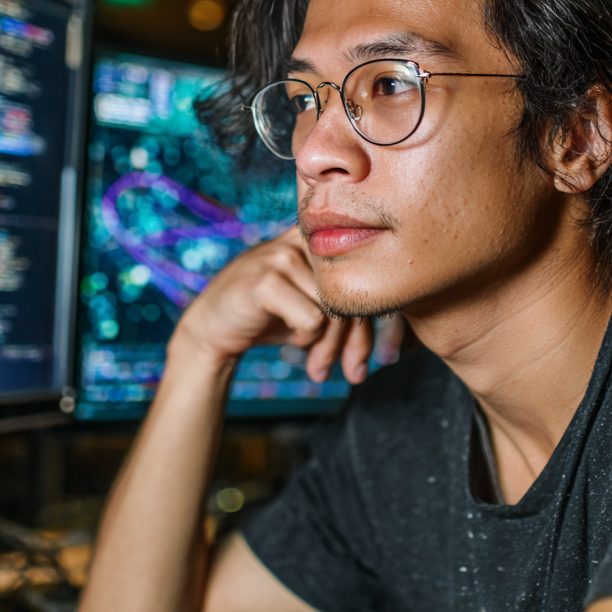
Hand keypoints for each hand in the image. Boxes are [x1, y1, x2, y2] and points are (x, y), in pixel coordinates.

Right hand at [174, 225, 372, 383]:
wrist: (212, 330)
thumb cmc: (271, 317)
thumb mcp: (315, 306)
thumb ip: (350, 306)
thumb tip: (398, 343)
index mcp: (319, 237)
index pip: (366, 275)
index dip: (380, 320)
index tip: (382, 358)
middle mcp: (302, 238)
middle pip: (353, 291)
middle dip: (357, 342)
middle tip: (351, 373)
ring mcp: (282, 255)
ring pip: (335, 309)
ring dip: (329, 346)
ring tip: (316, 363)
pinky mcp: (266, 279)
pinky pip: (312, 319)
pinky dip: (306, 338)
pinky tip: (291, 338)